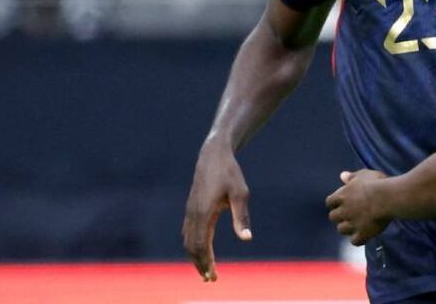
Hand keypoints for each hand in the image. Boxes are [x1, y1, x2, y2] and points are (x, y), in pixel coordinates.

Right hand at [181, 143, 251, 281]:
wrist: (214, 155)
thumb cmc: (230, 173)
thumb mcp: (240, 194)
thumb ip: (242, 217)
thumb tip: (246, 239)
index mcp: (203, 213)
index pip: (201, 245)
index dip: (205, 263)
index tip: (212, 277)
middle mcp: (193, 214)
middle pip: (192, 247)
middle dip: (200, 264)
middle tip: (211, 279)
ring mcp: (190, 211)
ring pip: (189, 240)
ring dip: (196, 256)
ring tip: (207, 270)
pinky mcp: (192, 208)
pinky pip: (189, 232)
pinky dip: (194, 245)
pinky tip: (201, 251)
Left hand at [326, 169, 389, 245]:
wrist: (388, 198)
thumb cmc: (377, 183)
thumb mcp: (364, 175)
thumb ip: (352, 177)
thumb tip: (342, 175)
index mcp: (342, 196)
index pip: (329, 202)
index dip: (335, 203)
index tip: (342, 202)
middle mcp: (344, 211)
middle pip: (333, 217)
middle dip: (340, 216)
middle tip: (349, 214)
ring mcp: (352, 224)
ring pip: (341, 230)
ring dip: (347, 227)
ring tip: (357, 224)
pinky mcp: (362, 234)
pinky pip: (354, 241)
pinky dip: (358, 239)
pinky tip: (365, 234)